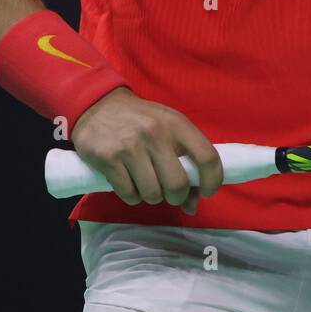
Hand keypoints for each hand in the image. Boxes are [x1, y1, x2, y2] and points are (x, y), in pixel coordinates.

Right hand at [70, 88, 222, 215]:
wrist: (98, 105)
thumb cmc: (140, 120)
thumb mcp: (167, 129)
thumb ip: (184, 161)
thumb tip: (192, 207)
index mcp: (176, 124)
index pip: (207, 157)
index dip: (212, 181)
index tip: (207, 192)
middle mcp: (156, 134)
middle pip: (178, 185)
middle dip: (176, 197)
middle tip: (168, 192)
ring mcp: (131, 147)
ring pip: (152, 194)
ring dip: (150, 196)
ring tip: (144, 183)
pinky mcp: (109, 158)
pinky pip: (129, 194)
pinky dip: (131, 195)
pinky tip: (128, 182)